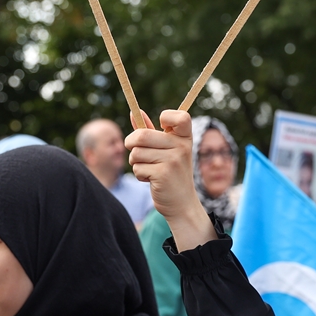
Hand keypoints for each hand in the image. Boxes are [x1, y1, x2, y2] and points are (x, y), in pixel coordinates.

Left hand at [126, 110, 214, 251]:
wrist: (181, 203)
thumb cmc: (170, 172)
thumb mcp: (165, 149)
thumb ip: (150, 130)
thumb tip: (133, 112)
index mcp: (185, 137)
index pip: (181, 117)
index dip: (167, 116)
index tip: (161, 125)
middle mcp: (181, 147)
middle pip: (142, 135)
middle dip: (130, 143)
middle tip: (132, 148)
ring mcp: (173, 160)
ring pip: (136, 153)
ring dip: (135, 162)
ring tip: (148, 169)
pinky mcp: (163, 174)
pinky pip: (137, 167)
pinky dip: (139, 175)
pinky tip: (151, 180)